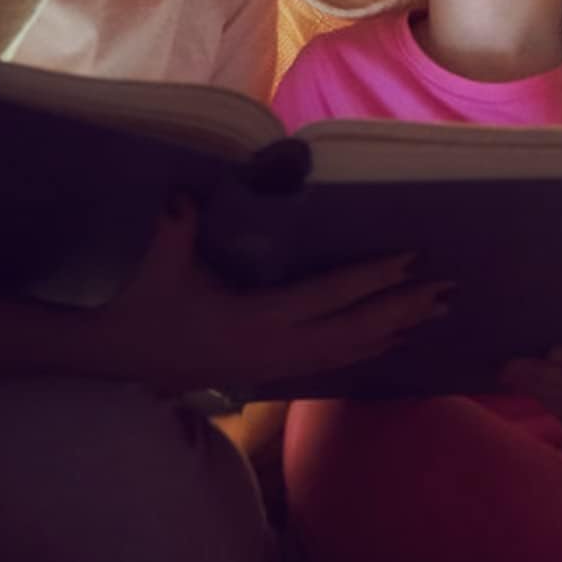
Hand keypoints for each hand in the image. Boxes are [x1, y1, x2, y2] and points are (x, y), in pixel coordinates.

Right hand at [99, 197, 449, 392]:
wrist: (114, 362)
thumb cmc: (140, 310)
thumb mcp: (157, 267)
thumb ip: (176, 227)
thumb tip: (185, 190)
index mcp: (256, 321)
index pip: (328, 297)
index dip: (372, 278)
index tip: (411, 259)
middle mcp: (277, 348)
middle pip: (355, 330)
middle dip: (403, 309)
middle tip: (448, 290)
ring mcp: (276, 365)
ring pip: (350, 351)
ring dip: (395, 330)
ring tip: (436, 312)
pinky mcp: (272, 371)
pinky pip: (335, 362)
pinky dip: (370, 348)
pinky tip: (394, 338)